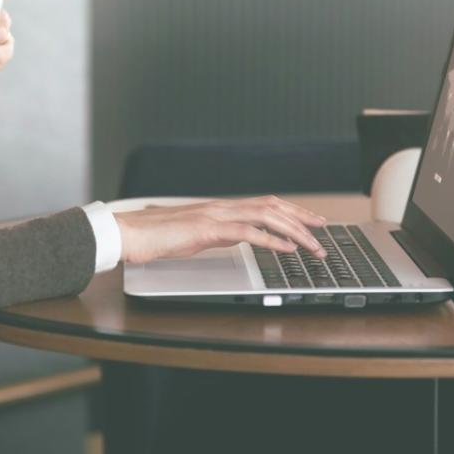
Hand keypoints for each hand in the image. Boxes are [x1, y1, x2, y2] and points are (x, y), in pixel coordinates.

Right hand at [114, 196, 328, 263]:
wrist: (128, 233)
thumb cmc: (154, 237)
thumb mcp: (194, 236)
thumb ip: (217, 234)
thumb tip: (236, 238)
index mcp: (220, 209)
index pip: (264, 204)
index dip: (291, 211)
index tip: (311, 221)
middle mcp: (222, 207)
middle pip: (272, 206)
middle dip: (302, 217)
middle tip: (324, 229)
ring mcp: (215, 215)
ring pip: (266, 216)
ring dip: (295, 230)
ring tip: (313, 244)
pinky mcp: (208, 229)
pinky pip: (248, 232)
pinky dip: (272, 239)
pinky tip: (287, 248)